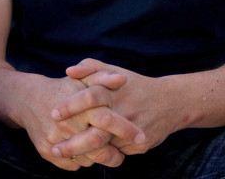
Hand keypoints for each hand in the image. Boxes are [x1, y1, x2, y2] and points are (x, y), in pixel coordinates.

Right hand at [15, 74, 130, 169]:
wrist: (27, 99)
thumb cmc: (61, 88)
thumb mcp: (82, 80)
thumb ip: (103, 77)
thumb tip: (122, 79)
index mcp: (80, 107)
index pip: (108, 121)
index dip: (127, 130)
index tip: (142, 136)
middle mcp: (67, 125)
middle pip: (100, 148)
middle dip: (115, 154)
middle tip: (123, 154)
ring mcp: (55, 140)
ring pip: (88, 160)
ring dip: (99, 158)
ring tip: (104, 150)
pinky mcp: (47, 151)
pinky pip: (74, 164)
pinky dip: (82, 160)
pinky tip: (85, 151)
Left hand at [50, 59, 180, 156]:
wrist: (171, 101)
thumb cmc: (134, 85)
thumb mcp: (114, 70)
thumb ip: (91, 67)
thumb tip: (69, 71)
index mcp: (115, 91)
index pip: (89, 97)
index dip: (70, 106)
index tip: (52, 114)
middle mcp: (124, 111)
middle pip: (95, 131)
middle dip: (73, 143)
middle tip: (54, 148)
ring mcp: (133, 130)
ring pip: (104, 146)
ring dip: (84, 153)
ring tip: (65, 157)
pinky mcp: (141, 144)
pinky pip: (116, 153)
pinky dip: (101, 155)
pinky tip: (87, 158)